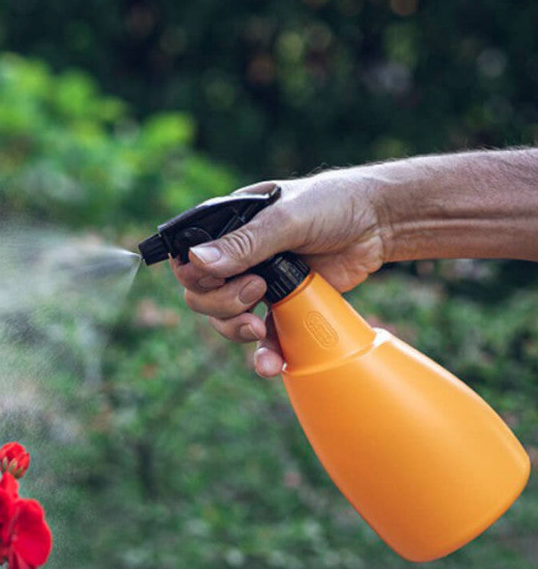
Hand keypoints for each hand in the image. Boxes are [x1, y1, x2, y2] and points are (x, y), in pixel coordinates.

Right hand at [171, 169, 387, 377]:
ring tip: (259, 325)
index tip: (217, 280)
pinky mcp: (283, 307)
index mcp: (229, 228)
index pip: (188, 260)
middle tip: (256, 291)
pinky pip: (262, 338)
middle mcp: (237, 258)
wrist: (380, 223)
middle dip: (221, 303)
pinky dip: (263, 354)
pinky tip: (270, 364)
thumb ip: (245, 243)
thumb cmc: (333, 204)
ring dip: (234, 330)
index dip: (195, 277)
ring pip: (225, 320)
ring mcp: (258, 284)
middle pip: (201, 296)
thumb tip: (198, 261)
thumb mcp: (288, 218)